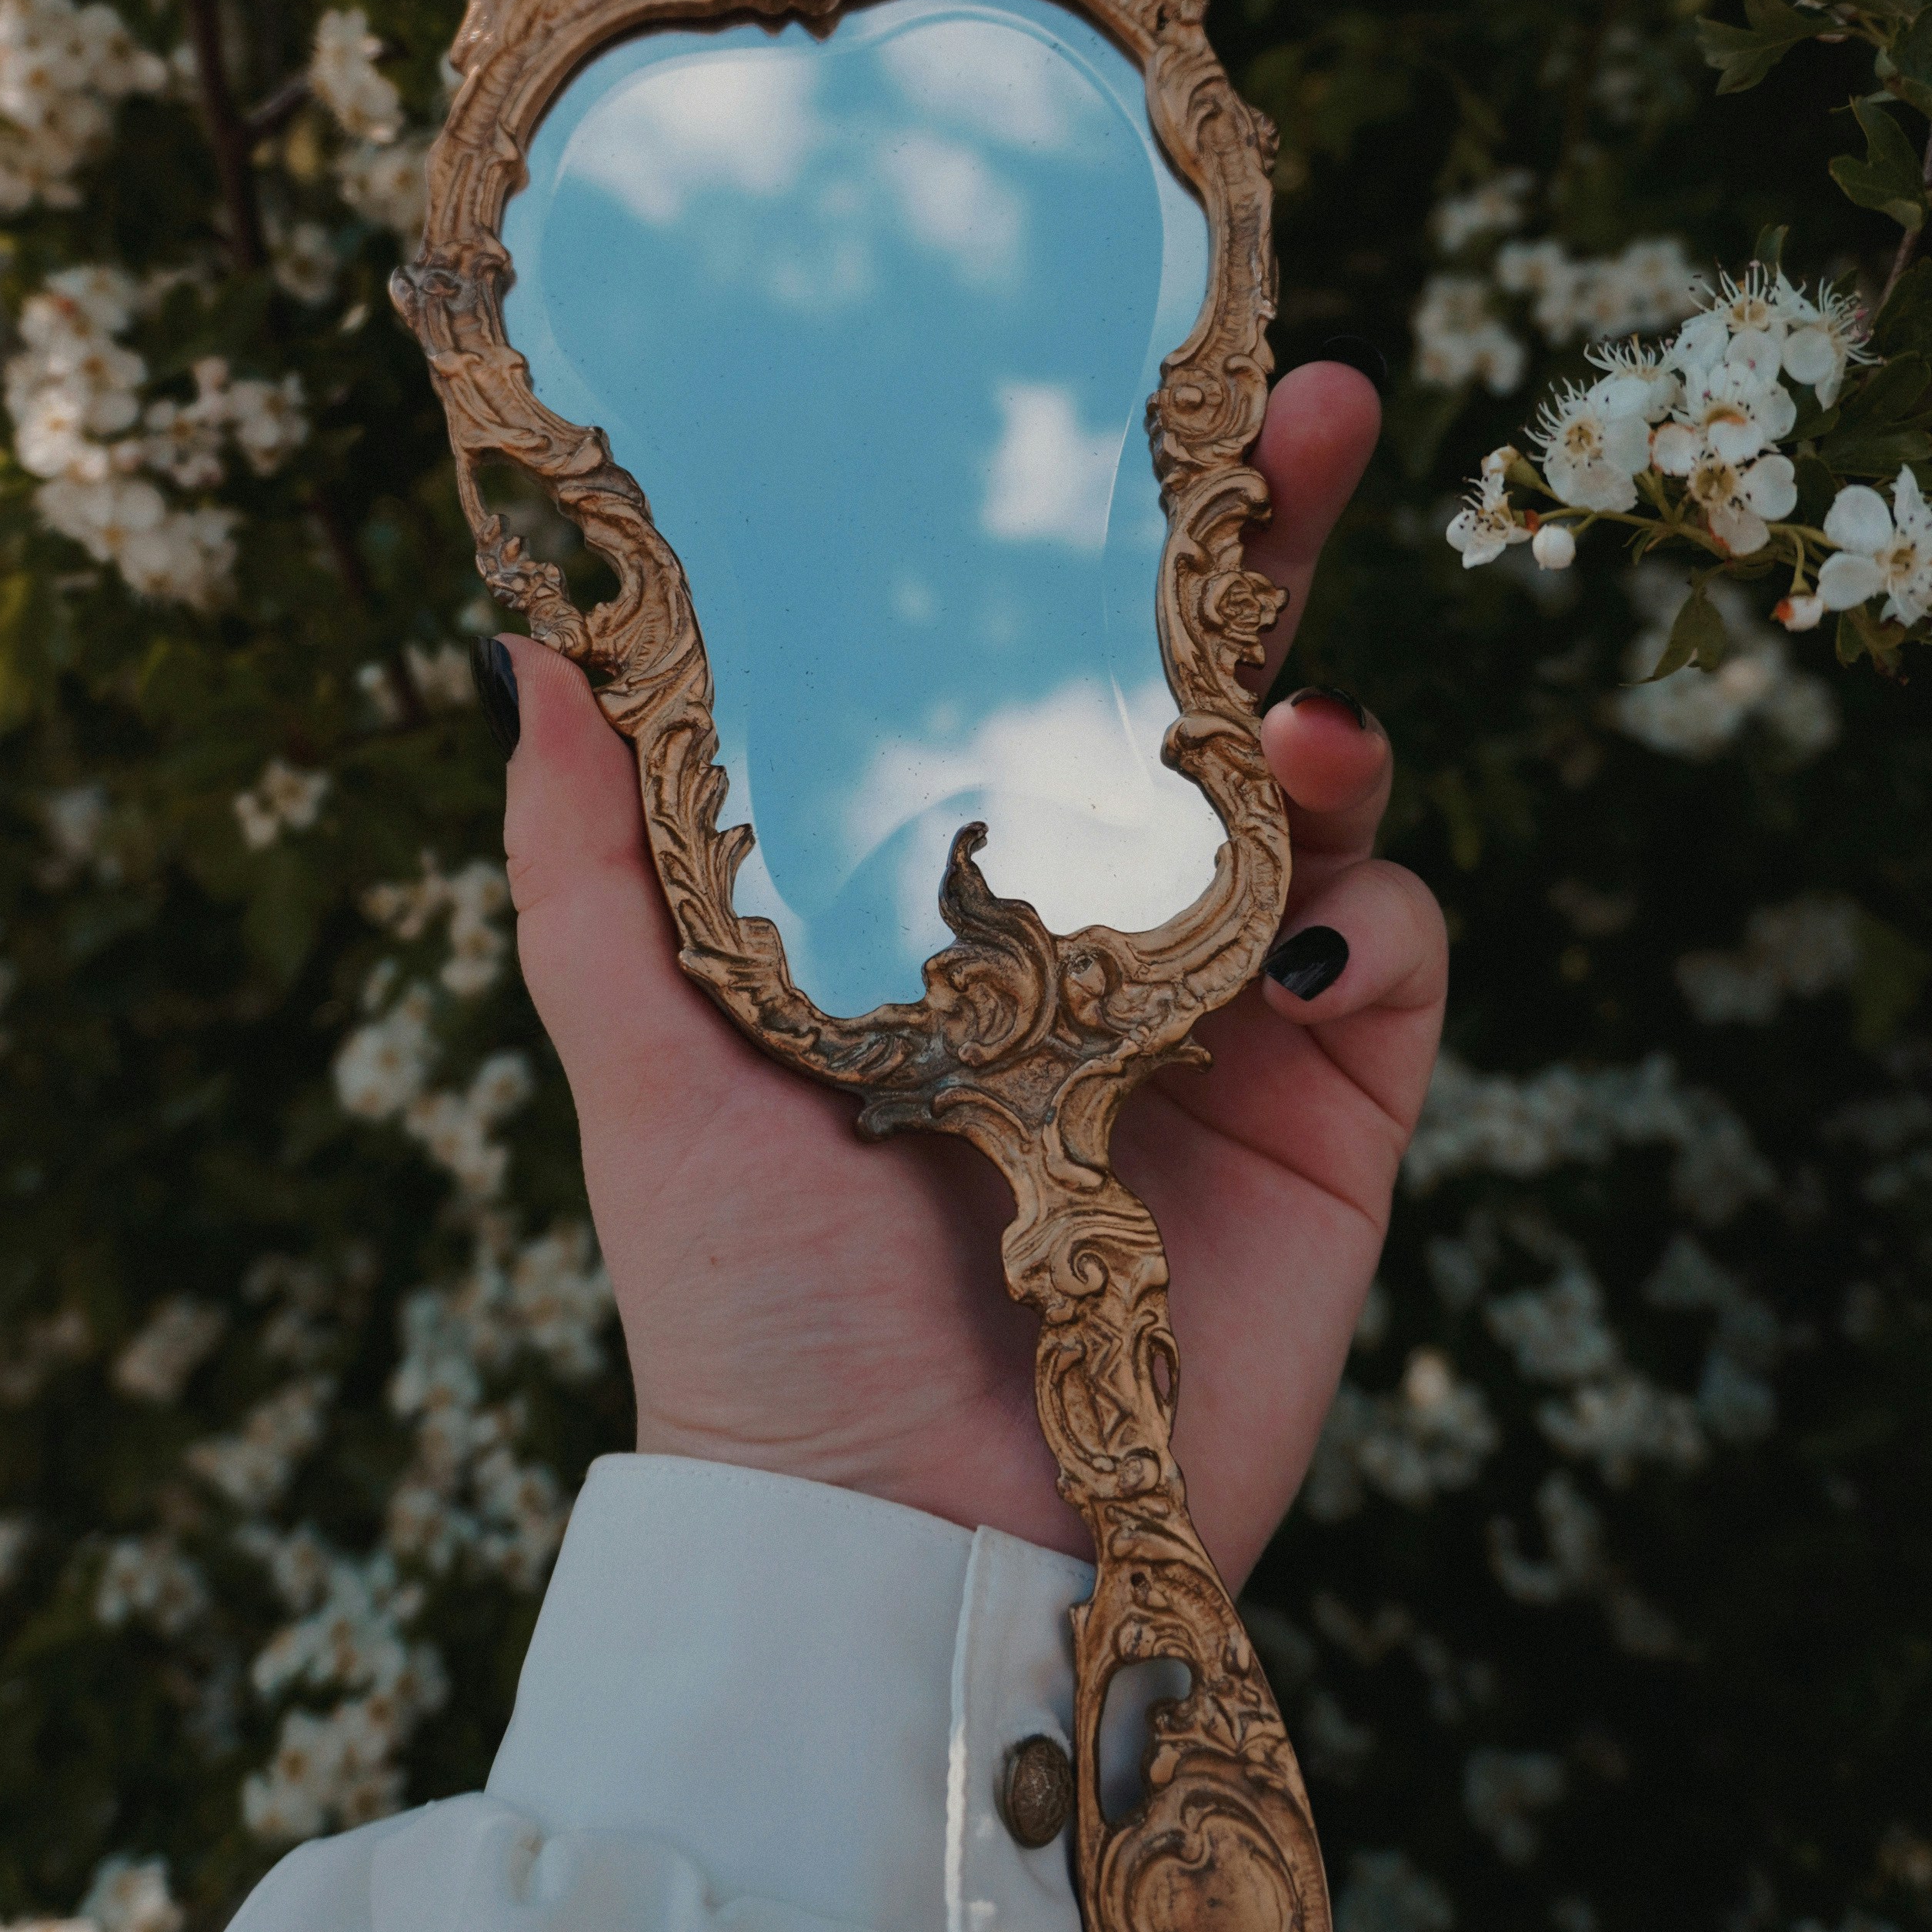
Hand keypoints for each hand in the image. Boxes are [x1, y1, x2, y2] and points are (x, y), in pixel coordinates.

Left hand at [498, 360, 1446, 1591]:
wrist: (900, 1542)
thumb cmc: (748, 1305)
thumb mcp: (639, 1056)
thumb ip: (598, 859)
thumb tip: (534, 647)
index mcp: (938, 890)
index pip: (1010, 670)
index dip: (1061, 537)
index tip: (1087, 389)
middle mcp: (1088, 923)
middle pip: (1188, 688)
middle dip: (1261, 541)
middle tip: (1315, 406)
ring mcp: (1221, 1011)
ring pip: (1311, 796)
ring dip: (1324, 715)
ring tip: (1298, 715)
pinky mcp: (1332, 1112)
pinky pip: (1397, 949)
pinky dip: (1380, 897)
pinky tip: (1319, 901)